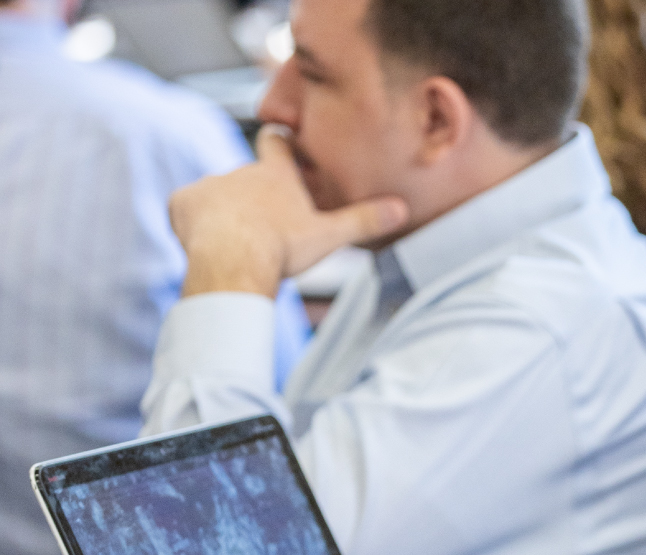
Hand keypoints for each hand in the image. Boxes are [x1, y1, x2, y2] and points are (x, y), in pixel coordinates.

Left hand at [169, 125, 408, 298]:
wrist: (233, 260)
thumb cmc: (282, 248)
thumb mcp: (330, 236)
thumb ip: (364, 221)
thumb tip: (402, 210)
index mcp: (276, 175)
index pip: (277, 142)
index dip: (278, 142)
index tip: (279, 141)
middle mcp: (241, 171)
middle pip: (246, 178)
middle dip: (251, 199)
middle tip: (264, 230)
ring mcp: (210, 184)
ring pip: (217, 196)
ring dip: (223, 213)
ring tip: (236, 244)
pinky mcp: (182, 200)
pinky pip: (186, 209)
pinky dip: (193, 223)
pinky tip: (206, 244)